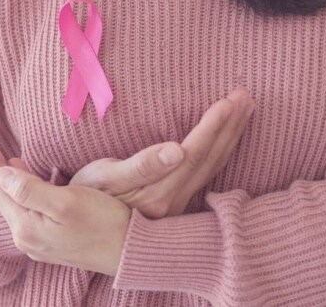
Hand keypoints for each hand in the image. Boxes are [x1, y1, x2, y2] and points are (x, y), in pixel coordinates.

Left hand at [0, 134, 130, 275]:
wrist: (131, 252)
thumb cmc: (104, 222)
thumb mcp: (67, 201)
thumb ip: (30, 188)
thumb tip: (1, 173)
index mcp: (26, 224)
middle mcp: (26, 235)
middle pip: (0, 192)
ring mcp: (38, 238)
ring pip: (12, 197)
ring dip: (1, 173)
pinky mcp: (50, 236)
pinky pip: (25, 205)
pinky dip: (19, 185)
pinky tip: (19, 173)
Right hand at [68, 85, 255, 218]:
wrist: (80, 229)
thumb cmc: (85, 194)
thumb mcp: (104, 178)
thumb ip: (142, 166)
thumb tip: (177, 149)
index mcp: (159, 192)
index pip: (194, 152)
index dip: (213, 126)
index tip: (230, 100)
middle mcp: (174, 200)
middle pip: (210, 158)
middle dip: (230, 126)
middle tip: (245, 96)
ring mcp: (177, 204)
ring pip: (212, 166)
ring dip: (230, 136)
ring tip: (244, 110)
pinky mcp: (174, 203)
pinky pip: (206, 173)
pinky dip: (220, 150)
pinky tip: (225, 140)